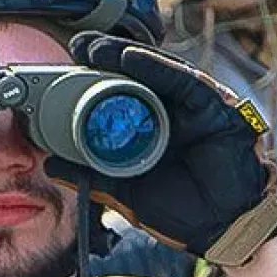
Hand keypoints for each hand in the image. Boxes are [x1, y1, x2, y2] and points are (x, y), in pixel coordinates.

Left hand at [46, 32, 276, 259]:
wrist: (224, 229)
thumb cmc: (184, 211)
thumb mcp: (127, 192)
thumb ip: (93, 176)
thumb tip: (52, 165)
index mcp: (155, 128)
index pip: (122, 94)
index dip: (94, 79)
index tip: (66, 68)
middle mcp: (175, 112)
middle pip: (138, 76)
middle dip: (106, 58)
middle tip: (77, 46)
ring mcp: (196, 107)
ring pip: (158, 71)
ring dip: (124, 56)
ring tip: (95, 49)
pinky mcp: (216, 106)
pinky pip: (184, 80)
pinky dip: (156, 67)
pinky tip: (129, 58)